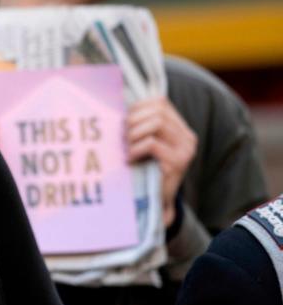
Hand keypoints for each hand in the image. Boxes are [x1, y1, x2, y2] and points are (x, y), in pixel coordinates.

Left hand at [126, 96, 196, 227]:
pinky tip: (130, 159)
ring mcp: (185, 150)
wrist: (155, 202)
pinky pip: (152, 143)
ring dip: (134, 133)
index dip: (137, 107)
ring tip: (126, 147)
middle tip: (122, 137)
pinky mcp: (178, 163)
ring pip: (156, 122)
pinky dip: (135, 148)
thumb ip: (140, 125)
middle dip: (133, 121)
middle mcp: (187, 137)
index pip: (160, 102)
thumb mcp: (144, 143)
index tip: (124, 121)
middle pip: (157, 110)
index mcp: (180, 128)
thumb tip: (116, 104)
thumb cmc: (144, 169)